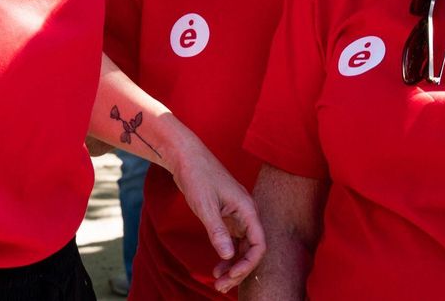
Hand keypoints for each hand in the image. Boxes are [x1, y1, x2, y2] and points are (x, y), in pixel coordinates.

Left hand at [170, 140, 265, 291]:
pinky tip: (217, 267)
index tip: (231, 276)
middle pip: (251, 249)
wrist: (185, 157)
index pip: (258, 244)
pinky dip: (226, 255)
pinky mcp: (226, 216)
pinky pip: (232, 241)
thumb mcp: (205, 205)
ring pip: (241, 247)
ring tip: (218, 282)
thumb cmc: (196, 176)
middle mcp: (246, 213)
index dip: (248, 264)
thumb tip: (228, 256)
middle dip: (239, 270)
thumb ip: (217, 231)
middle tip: (221, 287)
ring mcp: (236, 215)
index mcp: (247, 209)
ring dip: (232, 266)